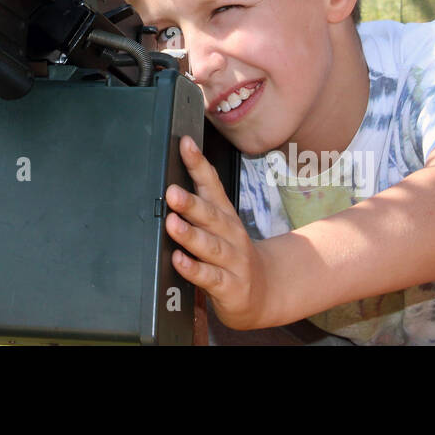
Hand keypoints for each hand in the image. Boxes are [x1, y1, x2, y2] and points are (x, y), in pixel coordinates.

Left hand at [164, 135, 271, 329]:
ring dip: (190, 234)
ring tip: (172, 224)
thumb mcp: (219, 225)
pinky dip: (194, 269)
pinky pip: (210, 278)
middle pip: (211, 215)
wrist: (265, 291)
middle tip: (172, 192)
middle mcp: (230, 234)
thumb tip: (169, 181)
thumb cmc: (232, 254)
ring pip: (211, 246)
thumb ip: (197, 205)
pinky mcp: (230, 287)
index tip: (185, 144)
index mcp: (224, 215)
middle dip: (191, 203)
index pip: (212, 184)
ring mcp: (233, 260)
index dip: (198, 163)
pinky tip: (178, 261)